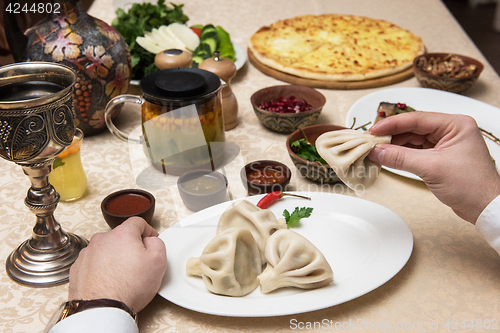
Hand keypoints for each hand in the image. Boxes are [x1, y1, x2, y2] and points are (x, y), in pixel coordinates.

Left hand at [68, 217, 166, 312]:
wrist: (102, 309)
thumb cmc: (128, 287)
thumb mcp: (158, 261)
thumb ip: (157, 243)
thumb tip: (150, 241)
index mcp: (122, 234)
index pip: (137, 222)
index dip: (147, 230)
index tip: (150, 240)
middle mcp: (101, 240)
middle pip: (120, 237)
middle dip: (130, 246)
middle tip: (137, 264)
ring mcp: (87, 254)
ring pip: (106, 250)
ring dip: (114, 257)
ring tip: (121, 276)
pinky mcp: (78, 268)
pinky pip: (94, 263)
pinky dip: (101, 269)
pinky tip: (108, 282)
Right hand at [368, 111, 499, 222]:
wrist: (485, 208)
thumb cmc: (471, 186)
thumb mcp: (431, 168)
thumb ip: (400, 157)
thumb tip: (377, 151)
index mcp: (455, 124)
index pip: (417, 119)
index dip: (392, 124)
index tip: (373, 130)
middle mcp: (451, 130)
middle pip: (413, 128)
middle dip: (391, 135)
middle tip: (371, 142)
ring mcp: (446, 144)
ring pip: (413, 139)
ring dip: (395, 145)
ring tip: (376, 150)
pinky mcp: (441, 157)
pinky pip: (416, 151)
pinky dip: (402, 154)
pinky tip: (389, 157)